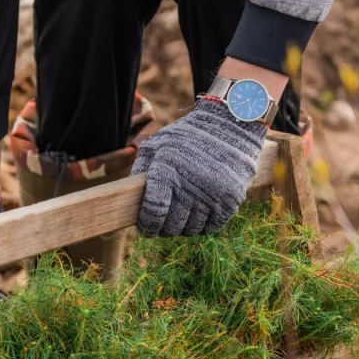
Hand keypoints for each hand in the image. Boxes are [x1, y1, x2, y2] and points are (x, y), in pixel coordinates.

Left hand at [131, 99, 266, 236]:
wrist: (229, 127)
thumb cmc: (186, 138)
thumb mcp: (156, 145)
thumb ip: (139, 172)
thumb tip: (128, 202)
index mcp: (167, 171)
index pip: (154, 213)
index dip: (147, 225)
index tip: (146, 227)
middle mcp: (190, 186)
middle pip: (171, 227)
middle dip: (163, 228)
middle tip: (163, 221)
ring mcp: (213, 195)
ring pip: (191, 230)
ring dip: (183, 226)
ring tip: (182, 212)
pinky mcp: (230, 201)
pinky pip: (211, 228)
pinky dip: (203, 224)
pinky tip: (199, 210)